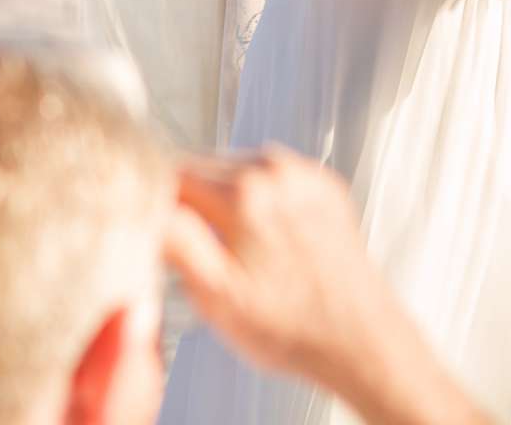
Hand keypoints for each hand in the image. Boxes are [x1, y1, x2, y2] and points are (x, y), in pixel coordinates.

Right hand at [165, 149, 466, 418]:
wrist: (360, 341)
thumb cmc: (292, 328)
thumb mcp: (214, 296)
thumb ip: (175, 241)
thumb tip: (150, 204)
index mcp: (243, 191)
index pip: (171, 173)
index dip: (157, 205)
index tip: (160, 233)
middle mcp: (275, 168)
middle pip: (204, 169)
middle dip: (194, 205)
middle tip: (203, 257)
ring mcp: (304, 174)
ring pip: (238, 172)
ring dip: (228, 204)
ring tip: (241, 256)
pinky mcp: (324, 186)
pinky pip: (273, 181)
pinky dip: (263, 204)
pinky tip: (270, 247)